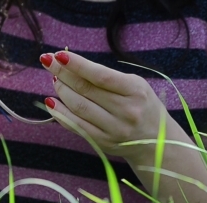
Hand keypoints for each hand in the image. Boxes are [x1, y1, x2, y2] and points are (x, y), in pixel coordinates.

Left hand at [40, 51, 177, 160]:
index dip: (77, 64)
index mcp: (135, 91)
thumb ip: (107, 78)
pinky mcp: (103, 142)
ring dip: (61, 91)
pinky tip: (51, 102)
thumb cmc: (141, 105)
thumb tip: (70, 66)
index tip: (59, 55)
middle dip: (63, 74)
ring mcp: (114, 129)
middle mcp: (126, 111)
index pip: (100, 75)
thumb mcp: (135, 86)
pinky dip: (60, 113)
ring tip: (54, 80)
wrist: (157, 139)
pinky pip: (76, 126)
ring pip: (78, 107)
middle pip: (86, 90)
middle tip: (49, 63)